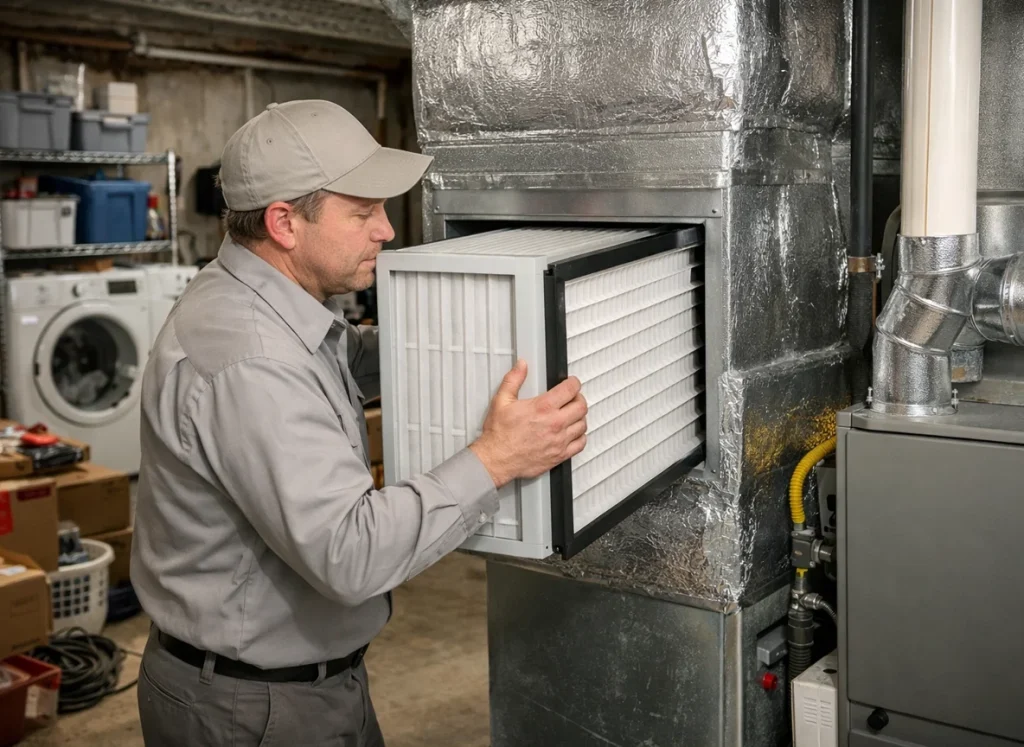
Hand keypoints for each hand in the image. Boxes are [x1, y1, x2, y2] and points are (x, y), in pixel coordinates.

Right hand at [469, 359, 587, 488]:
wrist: (496, 459)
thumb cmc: (499, 434)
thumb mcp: (502, 401)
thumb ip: (513, 380)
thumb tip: (521, 366)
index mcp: (542, 407)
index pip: (570, 389)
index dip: (574, 383)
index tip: (572, 383)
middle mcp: (555, 423)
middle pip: (581, 406)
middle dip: (578, 399)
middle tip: (572, 398)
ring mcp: (559, 440)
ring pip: (582, 424)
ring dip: (579, 417)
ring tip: (571, 415)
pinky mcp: (560, 455)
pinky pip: (580, 444)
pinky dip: (580, 436)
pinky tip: (572, 433)